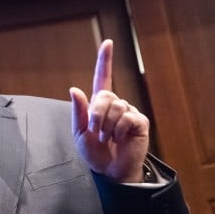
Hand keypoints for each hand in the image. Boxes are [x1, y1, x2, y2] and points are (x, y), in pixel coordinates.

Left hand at [70, 39, 149, 181]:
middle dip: (96, 115)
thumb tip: (74, 89)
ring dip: (107, 126)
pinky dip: (119, 130)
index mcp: (99, 104)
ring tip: (108, 138)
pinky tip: (120, 139)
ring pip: (116, 107)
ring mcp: (129, 112)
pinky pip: (128, 118)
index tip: (108, 43)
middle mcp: (116, 104)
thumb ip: (78, 111)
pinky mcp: (140, 122)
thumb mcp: (79, 133)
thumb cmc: (95, 152)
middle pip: (105, 96)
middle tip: (95, 132)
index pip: (103, 77)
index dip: (105, 60)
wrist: (110, 170)